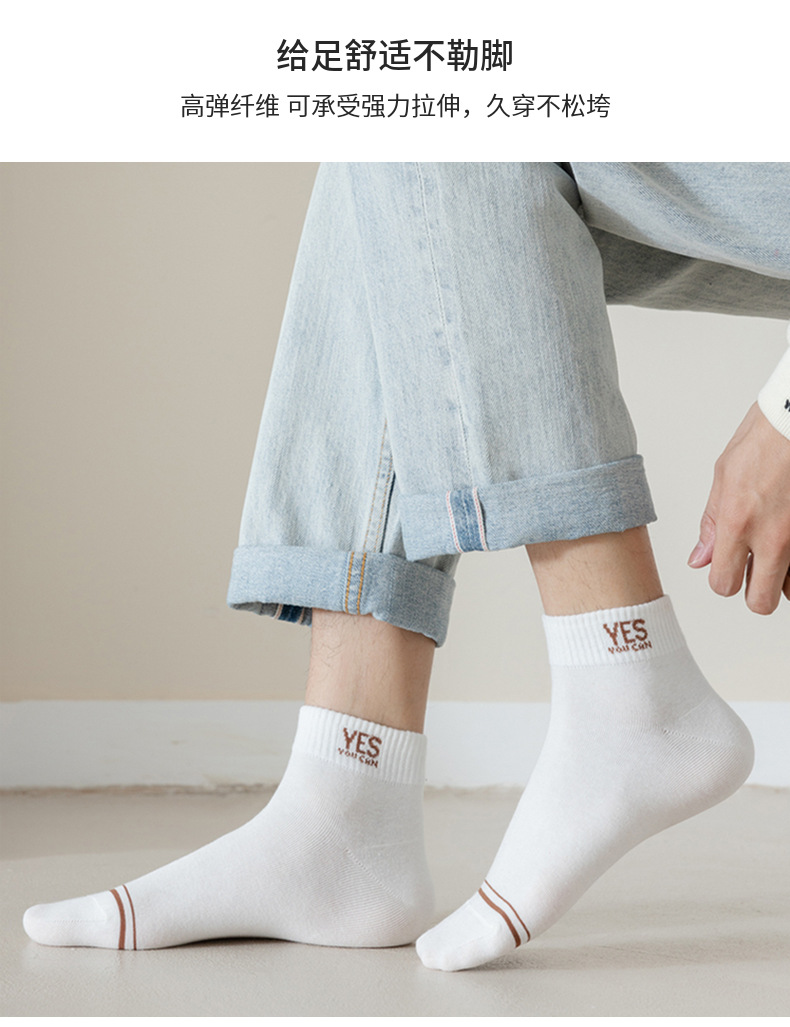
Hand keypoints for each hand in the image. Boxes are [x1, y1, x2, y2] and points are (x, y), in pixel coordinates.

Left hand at [688, 403, 789, 613]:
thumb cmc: (765, 437)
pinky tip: (789, 539)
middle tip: (752, 571)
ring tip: (775, 552)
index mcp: (737, 522)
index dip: (722, 581)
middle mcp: (772, 537)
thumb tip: (700, 558)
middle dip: (753, 592)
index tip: (727, 569)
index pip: (722, 584)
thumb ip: (711, 523)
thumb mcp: (724, 476)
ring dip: (781, 578)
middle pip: (760, 602)